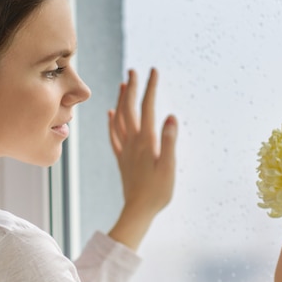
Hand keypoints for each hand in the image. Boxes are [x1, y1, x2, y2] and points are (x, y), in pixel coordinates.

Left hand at [107, 68, 177, 249]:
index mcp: (146, 141)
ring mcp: (126, 150)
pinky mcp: (122, 159)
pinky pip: (114, 135)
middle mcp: (133, 142)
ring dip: (121, 101)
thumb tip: (171, 116)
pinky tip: (111, 114)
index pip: (147, 108)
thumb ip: (169, 141)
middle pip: (130, 109)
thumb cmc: (158, 192)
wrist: (138, 210)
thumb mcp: (169, 167)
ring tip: (123, 85)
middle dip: (132, 88)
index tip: (153, 70)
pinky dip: (112, 122)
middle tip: (134, 70)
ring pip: (120, 119)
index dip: (150, 88)